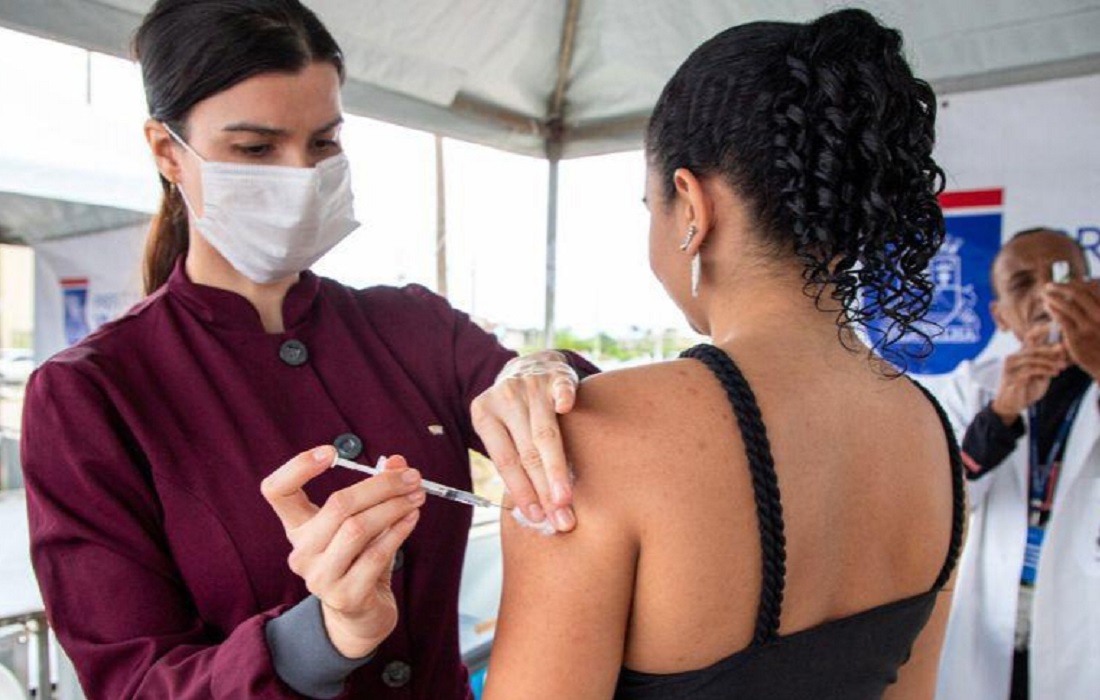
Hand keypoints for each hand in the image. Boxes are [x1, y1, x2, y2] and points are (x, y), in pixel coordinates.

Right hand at [261, 447, 423, 657]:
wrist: (361, 615)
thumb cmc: (360, 560)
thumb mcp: (364, 521)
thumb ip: (377, 490)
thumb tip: (398, 462)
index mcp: (298, 528)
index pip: (276, 491)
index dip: (297, 467)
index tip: (330, 452)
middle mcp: (302, 552)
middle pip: (337, 505)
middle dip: (381, 485)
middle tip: (411, 477)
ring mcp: (320, 577)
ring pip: (358, 528)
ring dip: (394, 507)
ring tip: (417, 496)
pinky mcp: (345, 596)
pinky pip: (376, 554)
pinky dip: (398, 531)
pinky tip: (411, 518)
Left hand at [470, 351, 579, 531]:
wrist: (530, 366)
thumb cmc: (515, 412)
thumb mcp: (501, 429)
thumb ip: (513, 460)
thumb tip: (532, 511)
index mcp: (484, 414)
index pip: (505, 460)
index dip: (521, 490)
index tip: (535, 516)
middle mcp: (505, 398)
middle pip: (527, 452)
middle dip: (543, 489)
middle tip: (558, 517)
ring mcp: (530, 386)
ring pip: (545, 432)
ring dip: (556, 468)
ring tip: (566, 497)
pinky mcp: (555, 376)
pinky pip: (561, 390)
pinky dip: (564, 400)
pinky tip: (568, 409)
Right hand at [991, 324, 1067, 422]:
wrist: (1012, 405)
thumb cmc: (1026, 388)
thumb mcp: (1041, 374)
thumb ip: (1049, 363)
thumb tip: (1061, 350)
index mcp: (1021, 355)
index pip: (1029, 338)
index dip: (1040, 330)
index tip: (1053, 326)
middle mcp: (1013, 358)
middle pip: (1032, 348)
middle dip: (1050, 349)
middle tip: (1063, 351)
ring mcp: (1010, 367)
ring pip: (1031, 358)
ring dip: (1049, 362)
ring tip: (1061, 368)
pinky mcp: (1010, 377)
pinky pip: (1029, 370)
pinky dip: (1043, 371)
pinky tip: (1053, 374)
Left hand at [1043, 279, 1099, 379]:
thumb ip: (1095, 304)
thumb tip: (1087, 283)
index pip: (1093, 286)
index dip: (1076, 283)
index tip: (1067, 282)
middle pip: (1078, 293)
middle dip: (1061, 286)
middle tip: (1049, 285)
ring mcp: (1089, 326)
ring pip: (1067, 304)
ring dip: (1053, 297)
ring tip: (1045, 295)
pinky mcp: (1076, 337)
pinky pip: (1061, 318)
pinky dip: (1052, 309)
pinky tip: (1047, 306)